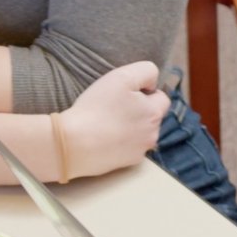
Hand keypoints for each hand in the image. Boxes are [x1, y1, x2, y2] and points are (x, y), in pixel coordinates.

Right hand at [57, 62, 167, 176]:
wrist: (74, 144)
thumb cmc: (97, 107)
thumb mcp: (122, 77)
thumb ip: (146, 72)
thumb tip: (152, 84)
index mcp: (155, 113)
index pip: (162, 98)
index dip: (145, 92)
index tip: (125, 93)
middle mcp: (153, 135)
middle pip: (152, 117)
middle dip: (139, 110)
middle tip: (114, 107)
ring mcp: (140, 152)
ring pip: (141, 134)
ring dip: (131, 127)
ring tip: (107, 123)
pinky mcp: (127, 164)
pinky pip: (129, 149)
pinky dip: (121, 143)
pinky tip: (104, 138)